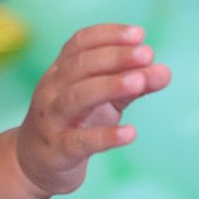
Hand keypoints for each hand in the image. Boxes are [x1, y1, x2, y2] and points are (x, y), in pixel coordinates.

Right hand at [16, 24, 169, 194]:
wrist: (34, 164)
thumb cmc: (73, 123)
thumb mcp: (104, 100)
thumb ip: (133, 85)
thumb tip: (165, 71)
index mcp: (61, 71)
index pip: (80, 43)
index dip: (108, 35)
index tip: (139, 34)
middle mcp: (52, 90)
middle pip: (80, 65)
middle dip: (115, 56)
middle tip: (146, 53)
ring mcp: (52, 120)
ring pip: (77, 97)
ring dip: (109, 86)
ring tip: (138, 82)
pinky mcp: (58, 150)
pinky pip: (81, 141)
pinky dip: (106, 136)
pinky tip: (130, 133)